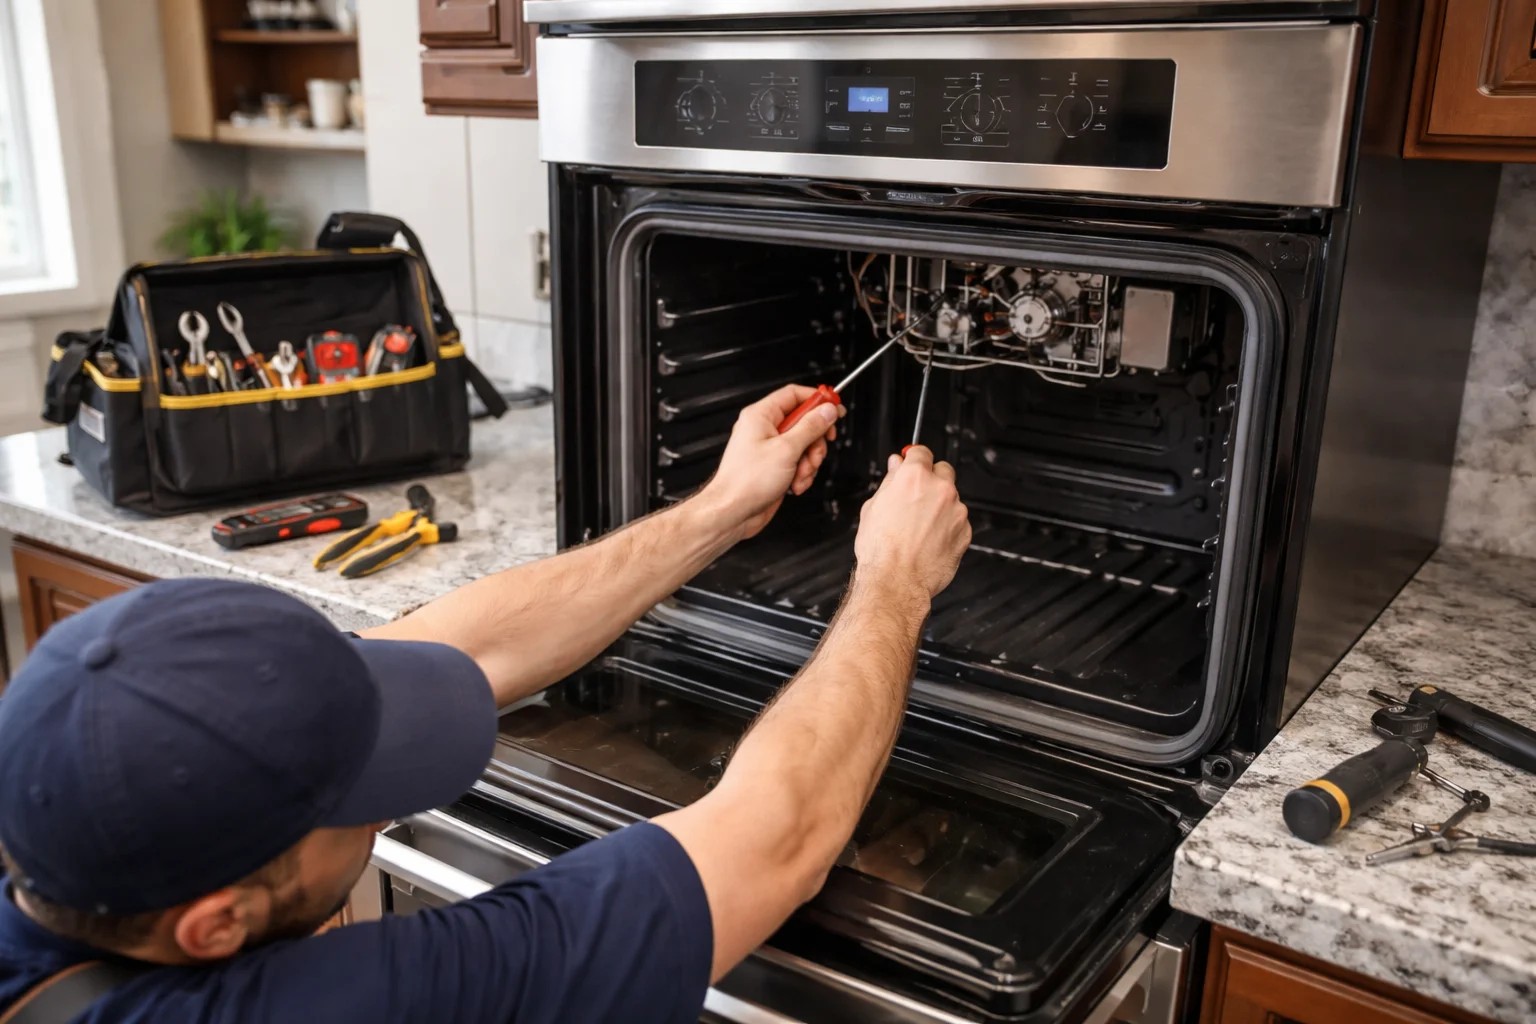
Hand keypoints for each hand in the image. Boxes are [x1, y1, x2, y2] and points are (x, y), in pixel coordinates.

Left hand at [700, 385, 845, 539]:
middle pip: (804, 422)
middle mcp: (764, 429)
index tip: (835, 408)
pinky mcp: (774, 466)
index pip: (795, 395)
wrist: (733, 512)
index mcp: (761, 415)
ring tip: (800, 473)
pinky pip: (799, 462)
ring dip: (809, 462)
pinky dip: (802, 474)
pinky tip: (794, 484)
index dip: (818, 400)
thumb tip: (827, 411)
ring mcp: (770, 448)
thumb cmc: (746, 482)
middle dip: (815, 441)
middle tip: (815, 453)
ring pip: (805, 445)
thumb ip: (811, 427)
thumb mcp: (787, 449)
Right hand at [854, 446, 970, 599]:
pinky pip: (958, 521)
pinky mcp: (965, 531)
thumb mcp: (873, 507)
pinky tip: (929, 540)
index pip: (921, 452)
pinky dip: (947, 526)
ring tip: (919, 528)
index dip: (914, 459)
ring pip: (951, 498)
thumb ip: (890, 481)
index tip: (912, 464)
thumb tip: (896, 466)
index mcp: (914, 477)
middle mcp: (940, 489)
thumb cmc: (881, 550)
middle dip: (932, 479)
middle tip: (916, 498)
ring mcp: (956, 510)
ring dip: (940, 506)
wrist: (896, 581)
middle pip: (943, 470)